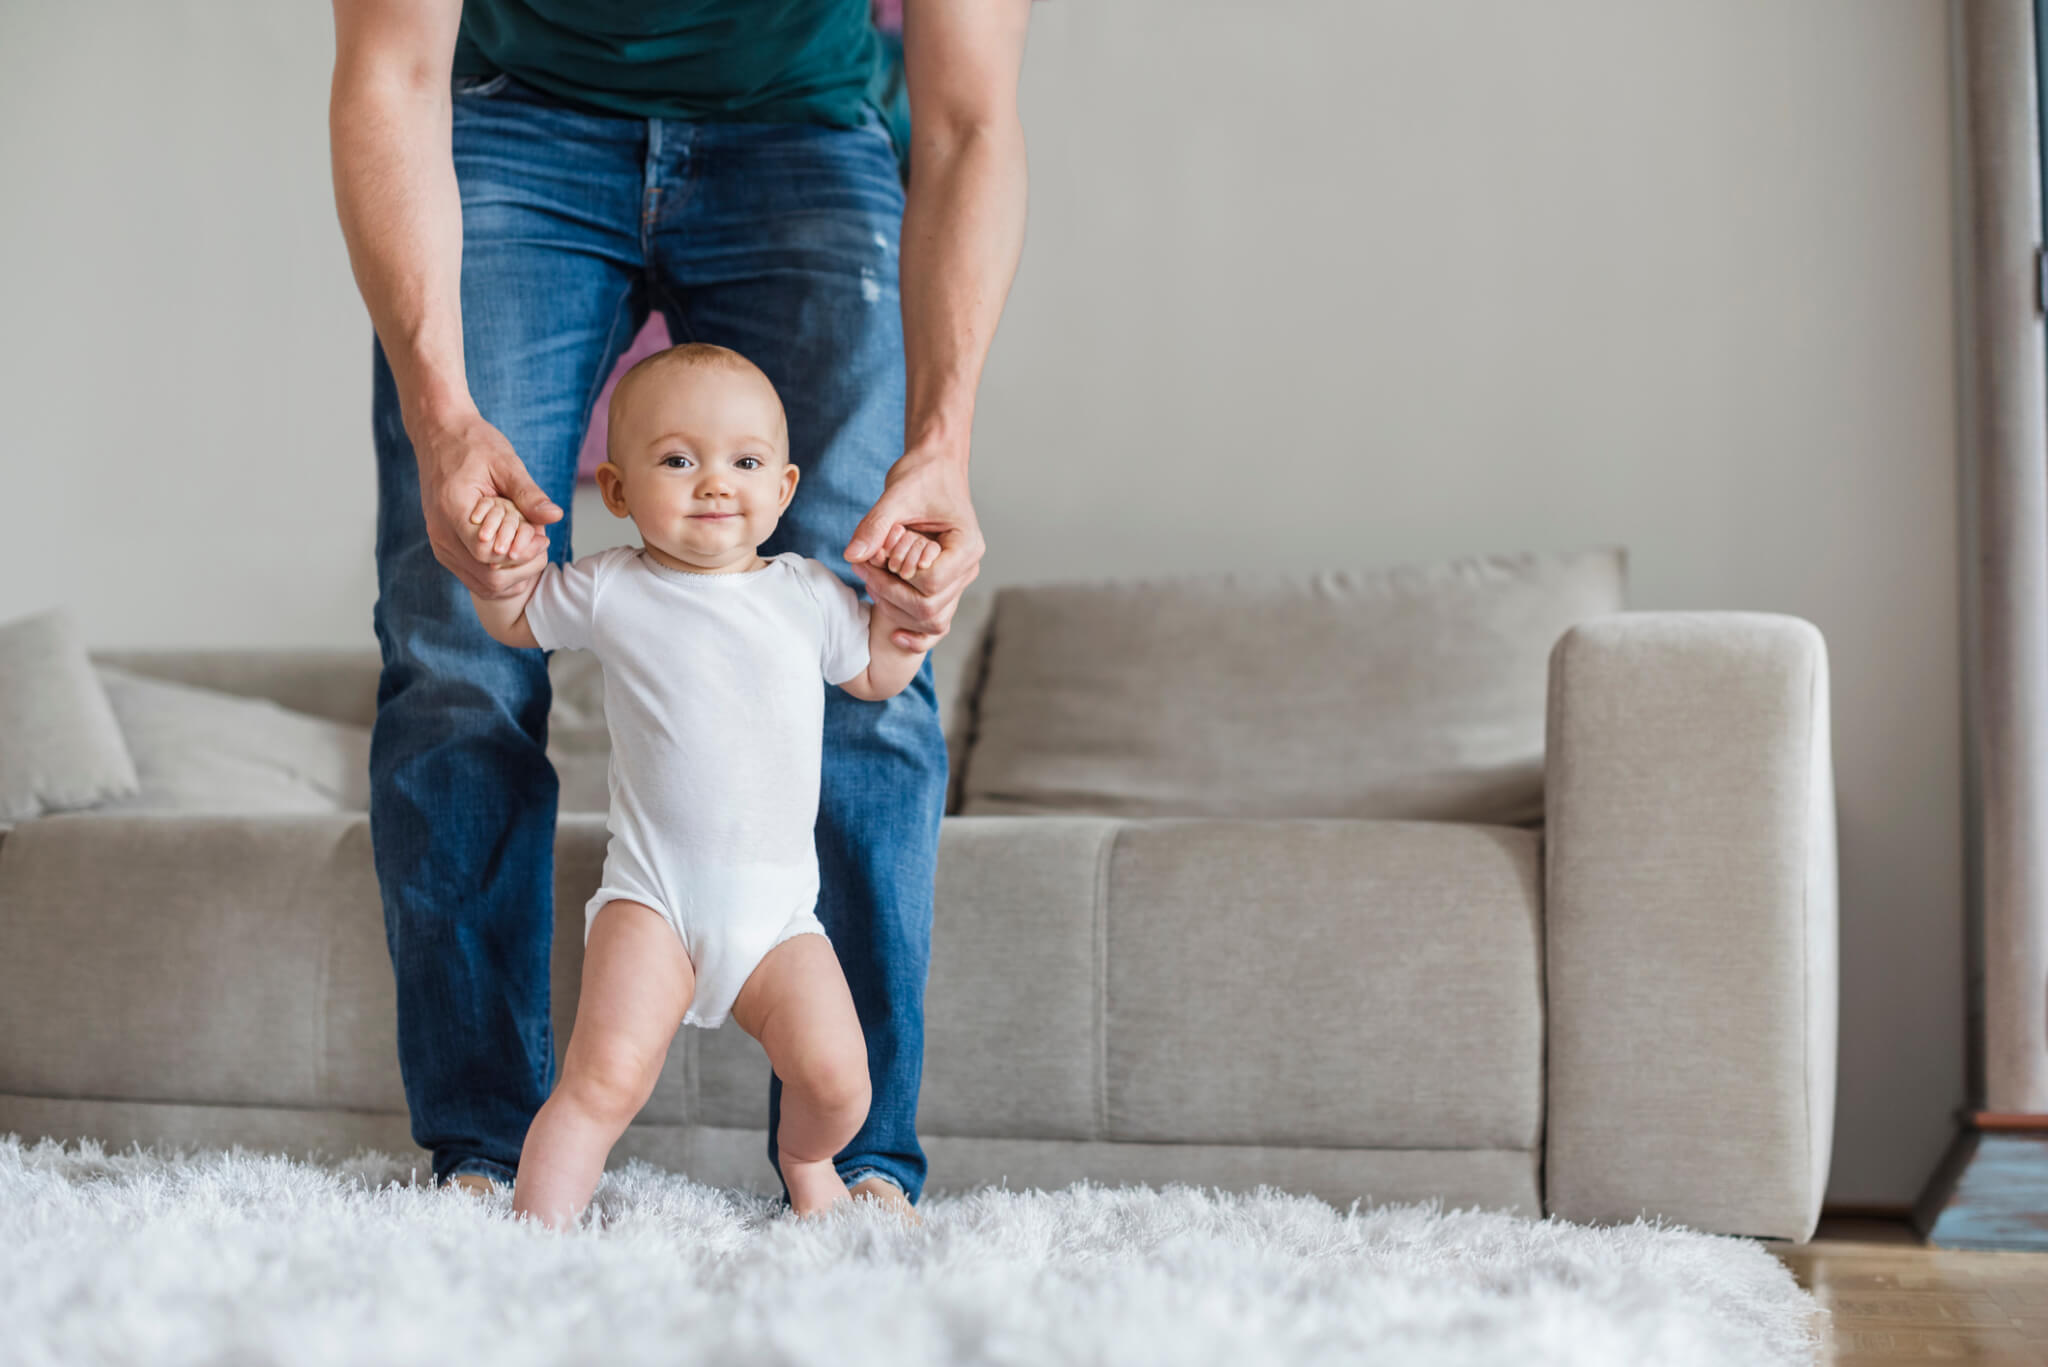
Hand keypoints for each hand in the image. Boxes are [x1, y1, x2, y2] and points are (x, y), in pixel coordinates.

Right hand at [413, 409, 561, 598]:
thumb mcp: (506, 463)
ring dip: (512, 574)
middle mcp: (441, 534)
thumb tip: (555, 516)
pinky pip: (473, 575)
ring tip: (531, 548)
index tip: (543, 537)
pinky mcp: (444, 546)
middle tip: (542, 544)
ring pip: (480, 583)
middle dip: (522, 568)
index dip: (522, 554)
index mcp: (453, 511)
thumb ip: (528, 494)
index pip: (489, 555)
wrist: (440, 435)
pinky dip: (499, 572)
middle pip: (487, 578)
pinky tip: (517, 552)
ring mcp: (439, 544)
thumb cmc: (473, 443)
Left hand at [843, 444, 983, 650]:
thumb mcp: (896, 496)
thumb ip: (875, 526)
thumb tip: (852, 556)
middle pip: (930, 608)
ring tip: (872, 582)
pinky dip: (916, 633)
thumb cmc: (922, 477)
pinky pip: (937, 621)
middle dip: (891, 594)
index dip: (897, 577)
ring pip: (933, 620)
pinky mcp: (945, 585)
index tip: (875, 557)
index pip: (931, 583)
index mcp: (966, 546)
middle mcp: (968, 568)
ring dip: (897, 609)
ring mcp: (959, 580)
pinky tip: (895, 635)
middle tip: (864, 570)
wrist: (935, 470)